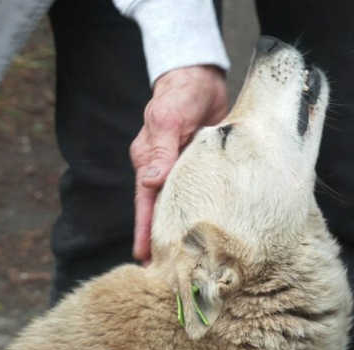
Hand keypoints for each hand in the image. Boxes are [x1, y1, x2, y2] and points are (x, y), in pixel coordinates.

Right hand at [130, 65, 227, 263]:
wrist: (201, 77)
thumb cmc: (180, 94)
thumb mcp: (168, 117)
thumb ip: (160, 147)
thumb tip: (149, 180)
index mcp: (149, 160)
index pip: (145, 201)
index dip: (145, 229)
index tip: (143, 256)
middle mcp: (163, 168)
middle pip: (162, 208)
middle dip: (162, 237)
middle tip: (167, 269)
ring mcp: (183, 167)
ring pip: (182, 202)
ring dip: (183, 226)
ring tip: (188, 255)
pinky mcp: (203, 164)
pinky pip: (202, 190)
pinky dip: (202, 209)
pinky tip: (210, 225)